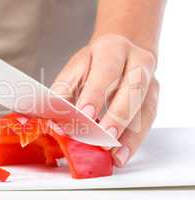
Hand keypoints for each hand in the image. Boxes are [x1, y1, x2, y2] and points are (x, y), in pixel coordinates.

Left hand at [51, 34, 158, 167]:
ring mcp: (150, 79)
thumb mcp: (74, 70)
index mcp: (111, 48)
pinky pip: (147, 121)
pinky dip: (133, 141)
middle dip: (117, 115)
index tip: (85, 114)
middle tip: (103, 137)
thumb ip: (63, 92)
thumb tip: (53, 119)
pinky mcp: (153, 98)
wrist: (118, 54)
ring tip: (113, 155)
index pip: (105, 70)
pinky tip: (121, 155)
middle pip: (132, 88)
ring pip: (144, 108)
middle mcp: (136, 60)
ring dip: (129, 135)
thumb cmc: (92, 65)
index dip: (95, 93)